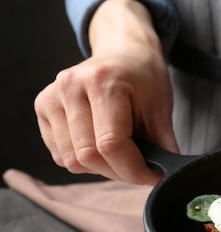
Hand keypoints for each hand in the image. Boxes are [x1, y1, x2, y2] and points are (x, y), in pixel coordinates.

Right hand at [34, 0, 177, 184]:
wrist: (124, 53)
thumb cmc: (144, 80)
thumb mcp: (162, 109)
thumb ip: (163, 145)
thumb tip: (166, 178)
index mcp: (103, 82)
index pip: (111, 144)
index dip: (133, 170)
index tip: (153, 177)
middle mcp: (71, 86)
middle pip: (88, 156)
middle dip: (119, 172)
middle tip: (140, 169)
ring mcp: (51, 95)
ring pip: (72, 160)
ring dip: (101, 169)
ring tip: (122, 154)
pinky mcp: (42, 106)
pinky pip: (60, 155)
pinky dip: (83, 161)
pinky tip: (100, 144)